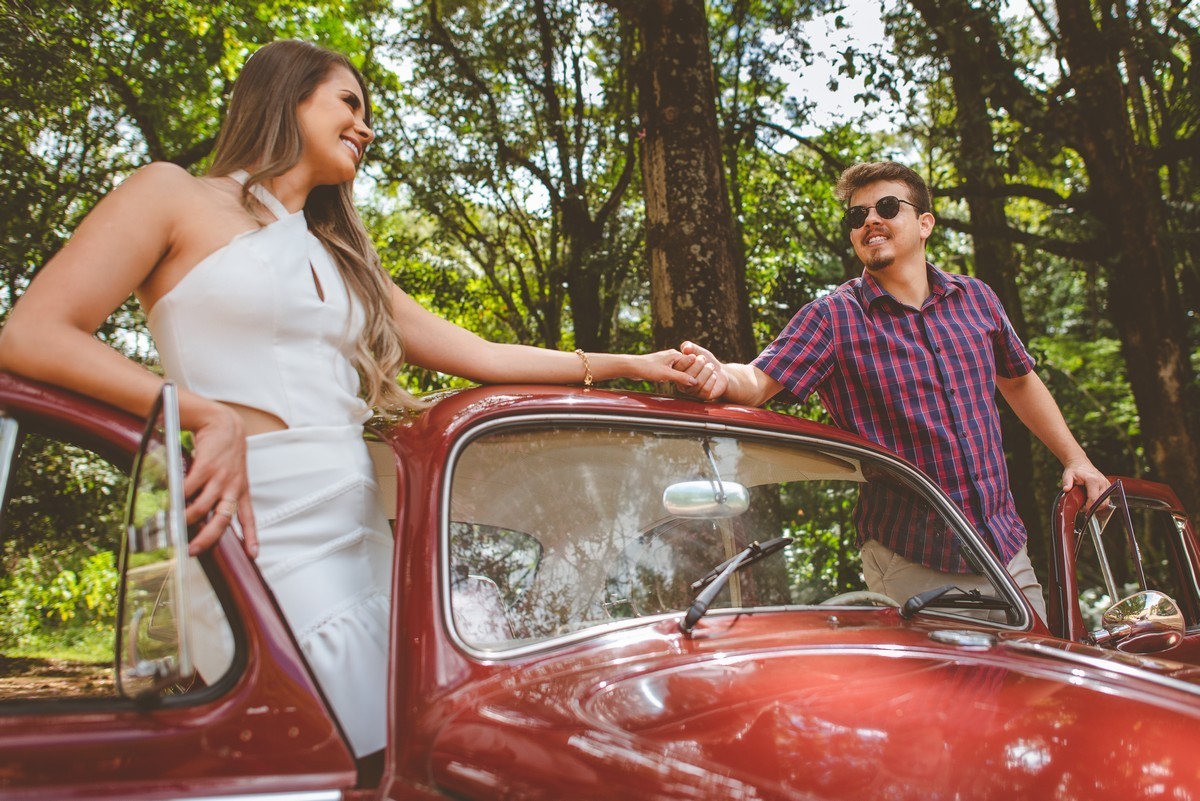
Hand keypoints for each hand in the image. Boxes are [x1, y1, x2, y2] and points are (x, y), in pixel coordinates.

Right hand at [182, 400, 256, 557]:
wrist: (224, 422)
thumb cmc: (225, 451)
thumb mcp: (233, 474)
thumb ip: (222, 493)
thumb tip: (204, 515)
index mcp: (241, 490)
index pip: (249, 518)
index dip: (251, 537)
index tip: (254, 555)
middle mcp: (232, 487)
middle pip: (222, 520)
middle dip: (208, 539)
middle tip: (193, 550)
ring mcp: (220, 477)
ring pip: (202, 507)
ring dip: (187, 520)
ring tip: (174, 528)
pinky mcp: (205, 466)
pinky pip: (189, 489)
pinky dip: (177, 498)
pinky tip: (168, 503)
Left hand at [626, 348, 698, 386]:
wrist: (631, 367)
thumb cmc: (647, 368)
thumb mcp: (666, 374)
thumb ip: (681, 377)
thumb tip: (695, 382)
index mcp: (675, 354)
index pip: (692, 361)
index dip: (697, 370)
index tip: (702, 379)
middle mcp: (672, 356)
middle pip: (687, 365)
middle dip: (691, 374)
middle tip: (696, 384)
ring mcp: (667, 361)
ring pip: (680, 369)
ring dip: (683, 376)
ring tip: (688, 385)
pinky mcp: (661, 366)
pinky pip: (673, 372)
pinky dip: (676, 377)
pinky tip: (676, 383)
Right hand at [675, 341, 727, 400]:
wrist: (720, 371)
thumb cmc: (706, 361)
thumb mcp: (698, 350)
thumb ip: (690, 346)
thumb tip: (685, 348)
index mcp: (678, 373)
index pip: (678, 369)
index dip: (686, 361)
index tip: (694, 356)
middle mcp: (683, 384)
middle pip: (688, 376)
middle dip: (698, 365)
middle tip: (704, 359)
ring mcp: (692, 392)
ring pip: (697, 383)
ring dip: (707, 371)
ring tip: (711, 366)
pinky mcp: (702, 396)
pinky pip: (705, 389)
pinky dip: (711, 380)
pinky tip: (714, 375)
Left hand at [1062, 457, 1108, 511]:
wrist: (1080, 463)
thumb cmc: (1074, 470)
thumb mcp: (1067, 475)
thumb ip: (1067, 482)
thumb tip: (1066, 489)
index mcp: (1093, 480)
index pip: (1094, 499)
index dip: (1087, 507)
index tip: (1080, 508)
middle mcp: (1102, 482)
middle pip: (1102, 503)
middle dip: (1093, 508)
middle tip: (1083, 507)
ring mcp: (1106, 484)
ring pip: (1106, 502)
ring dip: (1097, 506)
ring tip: (1087, 504)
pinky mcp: (1108, 485)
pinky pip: (1107, 498)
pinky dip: (1100, 502)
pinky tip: (1092, 500)